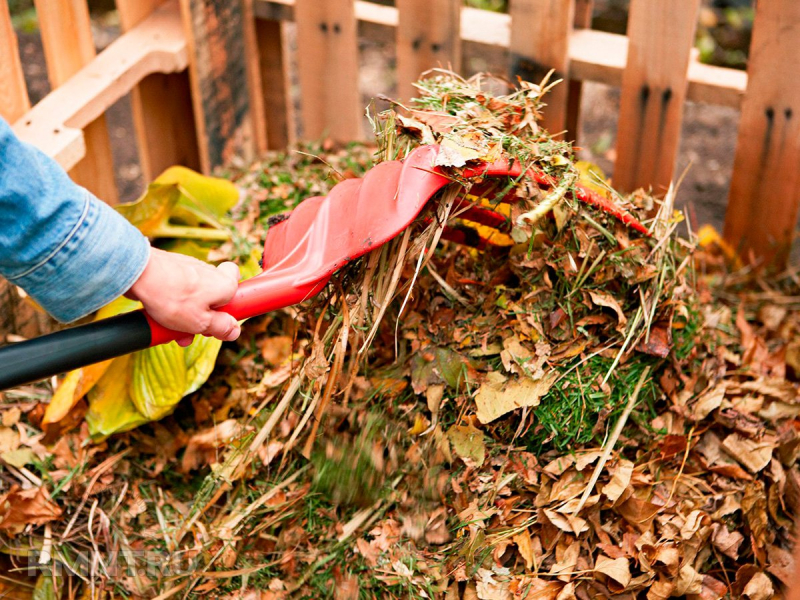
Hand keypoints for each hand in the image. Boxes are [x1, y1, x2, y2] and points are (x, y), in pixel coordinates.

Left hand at [126, 248, 240, 346]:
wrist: (138, 273)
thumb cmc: (172, 297)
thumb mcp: (200, 323)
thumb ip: (220, 328)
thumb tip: (235, 331)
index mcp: (224, 284)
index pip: (239, 286)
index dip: (232, 306)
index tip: (221, 321)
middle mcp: (210, 272)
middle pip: (214, 296)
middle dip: (205, 316)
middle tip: (193, 331)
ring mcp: (190, 268)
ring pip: (195, 295)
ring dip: (186, 313)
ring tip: (171, 328)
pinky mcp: (172, 268)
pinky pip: (178, 289)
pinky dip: (173, 302)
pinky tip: (160, 315)